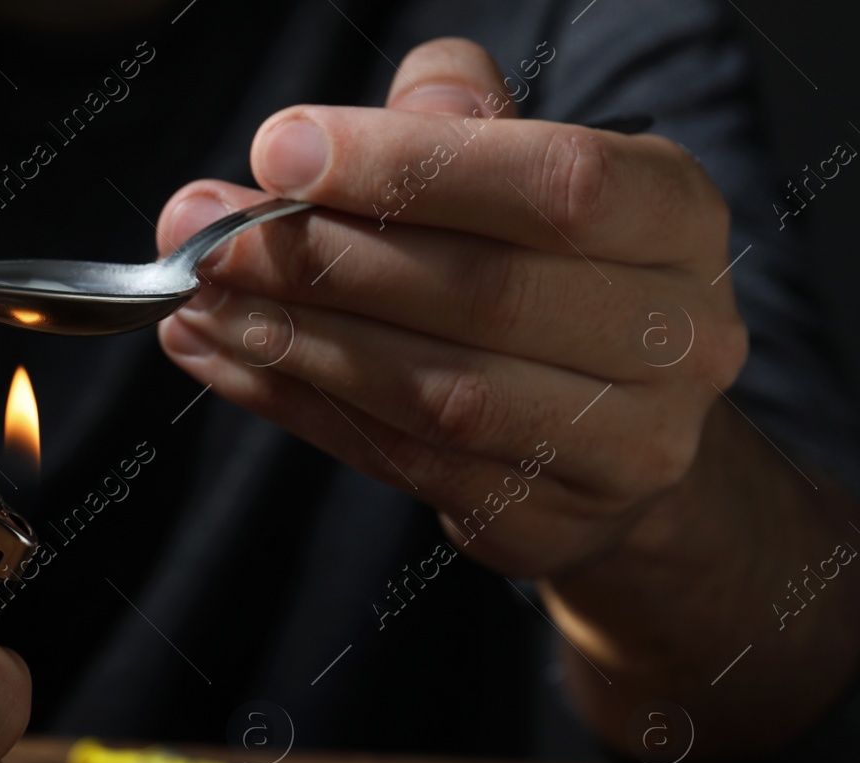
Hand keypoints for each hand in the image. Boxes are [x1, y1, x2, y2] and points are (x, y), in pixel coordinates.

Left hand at [155, 38, 745, 578]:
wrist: (618, 436)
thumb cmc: (549, 275)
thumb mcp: (523, 174)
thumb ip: (447, 126)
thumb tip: (320, 142)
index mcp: (678, 221)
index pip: (555, 183)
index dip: (410, 166)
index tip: (280, 150)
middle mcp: (676, 339)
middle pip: (482, 294)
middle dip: (322, 259)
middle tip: (204, 232)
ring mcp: (621, 448)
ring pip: (434, 392)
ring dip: (295, 341)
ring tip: (199, 298)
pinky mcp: (541, 522)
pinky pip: (397, 461)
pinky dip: (294, 405)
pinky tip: (221, 357)